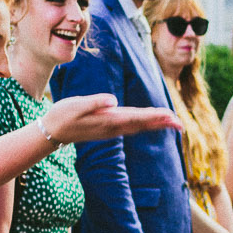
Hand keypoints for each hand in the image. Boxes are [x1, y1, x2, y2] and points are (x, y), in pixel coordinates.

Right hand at [41, 95, 180, 143]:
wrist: (52, 132)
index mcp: (108, 120)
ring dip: (156, 125)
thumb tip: (112, 100)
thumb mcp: (76, 105)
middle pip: (142, 124)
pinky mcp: (108, 129)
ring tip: (173, 123)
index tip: (170, 116)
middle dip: (161, 123)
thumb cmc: (62, 115)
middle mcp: (113, 127)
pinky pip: (132, 127)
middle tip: (180, 125)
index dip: (154, 116)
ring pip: (139, 127)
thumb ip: (95, 102)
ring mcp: (111, 130)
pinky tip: (151, 123)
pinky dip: (145, 125)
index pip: (137, 117)